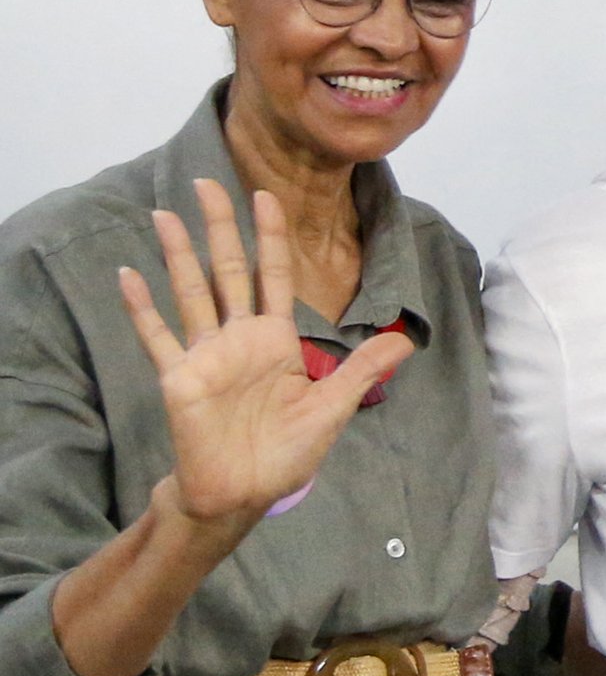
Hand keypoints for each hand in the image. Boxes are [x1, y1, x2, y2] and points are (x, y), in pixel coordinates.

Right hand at [115, 181, 411, 531]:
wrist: (244, 494)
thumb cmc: (286, 453)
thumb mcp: (332, 407)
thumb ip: (363, 369)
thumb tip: (409, 338)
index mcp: (276, 339)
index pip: (274, 275)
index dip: (270, 236)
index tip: (265, 195)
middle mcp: (239, 338)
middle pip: (228, 271)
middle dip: (219, 227)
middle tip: (206, 181)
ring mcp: (206, 354)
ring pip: (191, 292)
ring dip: (177, 254)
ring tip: (163, 214)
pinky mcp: (179, 378)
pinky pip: (158, 336)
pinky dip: (142, 307)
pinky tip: (127, 275)